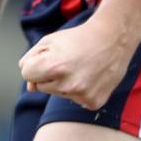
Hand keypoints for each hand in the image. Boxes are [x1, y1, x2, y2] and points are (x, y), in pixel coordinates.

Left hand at [18, 19, 132, 110]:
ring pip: (58, 93)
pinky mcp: (93, 102)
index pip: (27, 74)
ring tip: (80, 66)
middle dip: (49, 74)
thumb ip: (30, 60)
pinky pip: (76, 100)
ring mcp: (81, 95)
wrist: (113, 38)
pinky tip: (90, 76)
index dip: (35, 64)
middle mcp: (67, 84)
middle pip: (42, 86)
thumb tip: (30, 87)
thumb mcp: (48, 40)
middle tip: (68, 60)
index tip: (48, 56)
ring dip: (64, 82)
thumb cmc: (78, 38)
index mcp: (53, 66)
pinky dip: (80, 91)